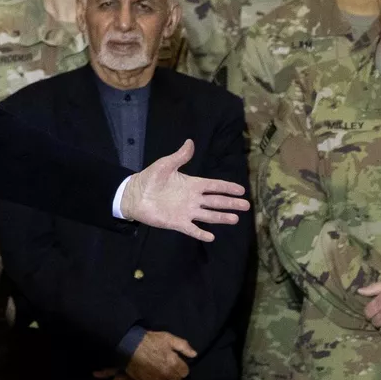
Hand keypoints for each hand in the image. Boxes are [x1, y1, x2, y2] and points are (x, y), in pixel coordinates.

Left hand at [118, 140, 249, 242]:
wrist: (134, 195)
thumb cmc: (149, 178)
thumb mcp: (165, 165)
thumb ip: (179, 157)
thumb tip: (190, 142)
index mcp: (192, 184)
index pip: (214, 186)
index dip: (227, 187)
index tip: (241, 190)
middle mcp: (193, 199)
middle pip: (216, 201)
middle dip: (231, 203)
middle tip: (246, 206)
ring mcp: (186, 211)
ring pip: (208, 215)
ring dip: (221, 217)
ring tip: (235, 219)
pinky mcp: (177, 222)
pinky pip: (192, 229)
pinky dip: (201, 233)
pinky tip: (211, 237)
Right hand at [123, 330, 196, 379]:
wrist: (129, 347)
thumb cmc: (149, 341)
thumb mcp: (167, 338)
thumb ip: (183, 346)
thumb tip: (194, 354)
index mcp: (174, 362)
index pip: (185, 372)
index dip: (181, 368)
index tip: (176, 364)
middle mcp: (167, 374)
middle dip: (175, 375)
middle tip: (168, 370)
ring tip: (162, 377)